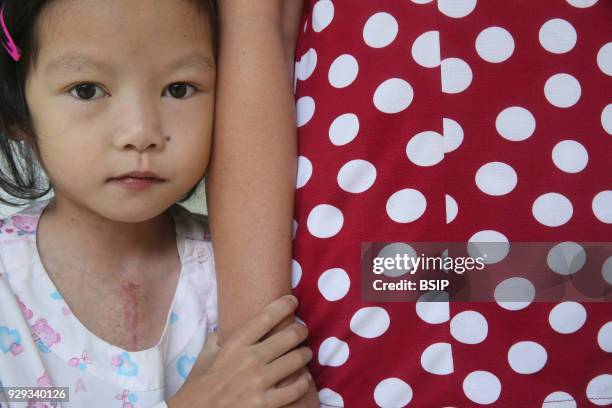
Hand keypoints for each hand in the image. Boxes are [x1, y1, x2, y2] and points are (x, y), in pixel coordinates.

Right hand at [168, 295, 312, 407]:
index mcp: (235, 344)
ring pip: (297, 359)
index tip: (292, 302)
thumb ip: (218, 339)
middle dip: (301, 330)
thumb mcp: (204, 357)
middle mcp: (250, 359)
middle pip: (289, 336)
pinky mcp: (265, 403)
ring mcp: (259, 382)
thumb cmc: (198, 387)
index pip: (266, 317)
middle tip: (303, 330)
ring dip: (305, 354)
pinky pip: (295, 389)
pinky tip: (304, 378)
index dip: (284, 305)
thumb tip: (226, 327)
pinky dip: (304, 381)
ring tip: (305, 353)